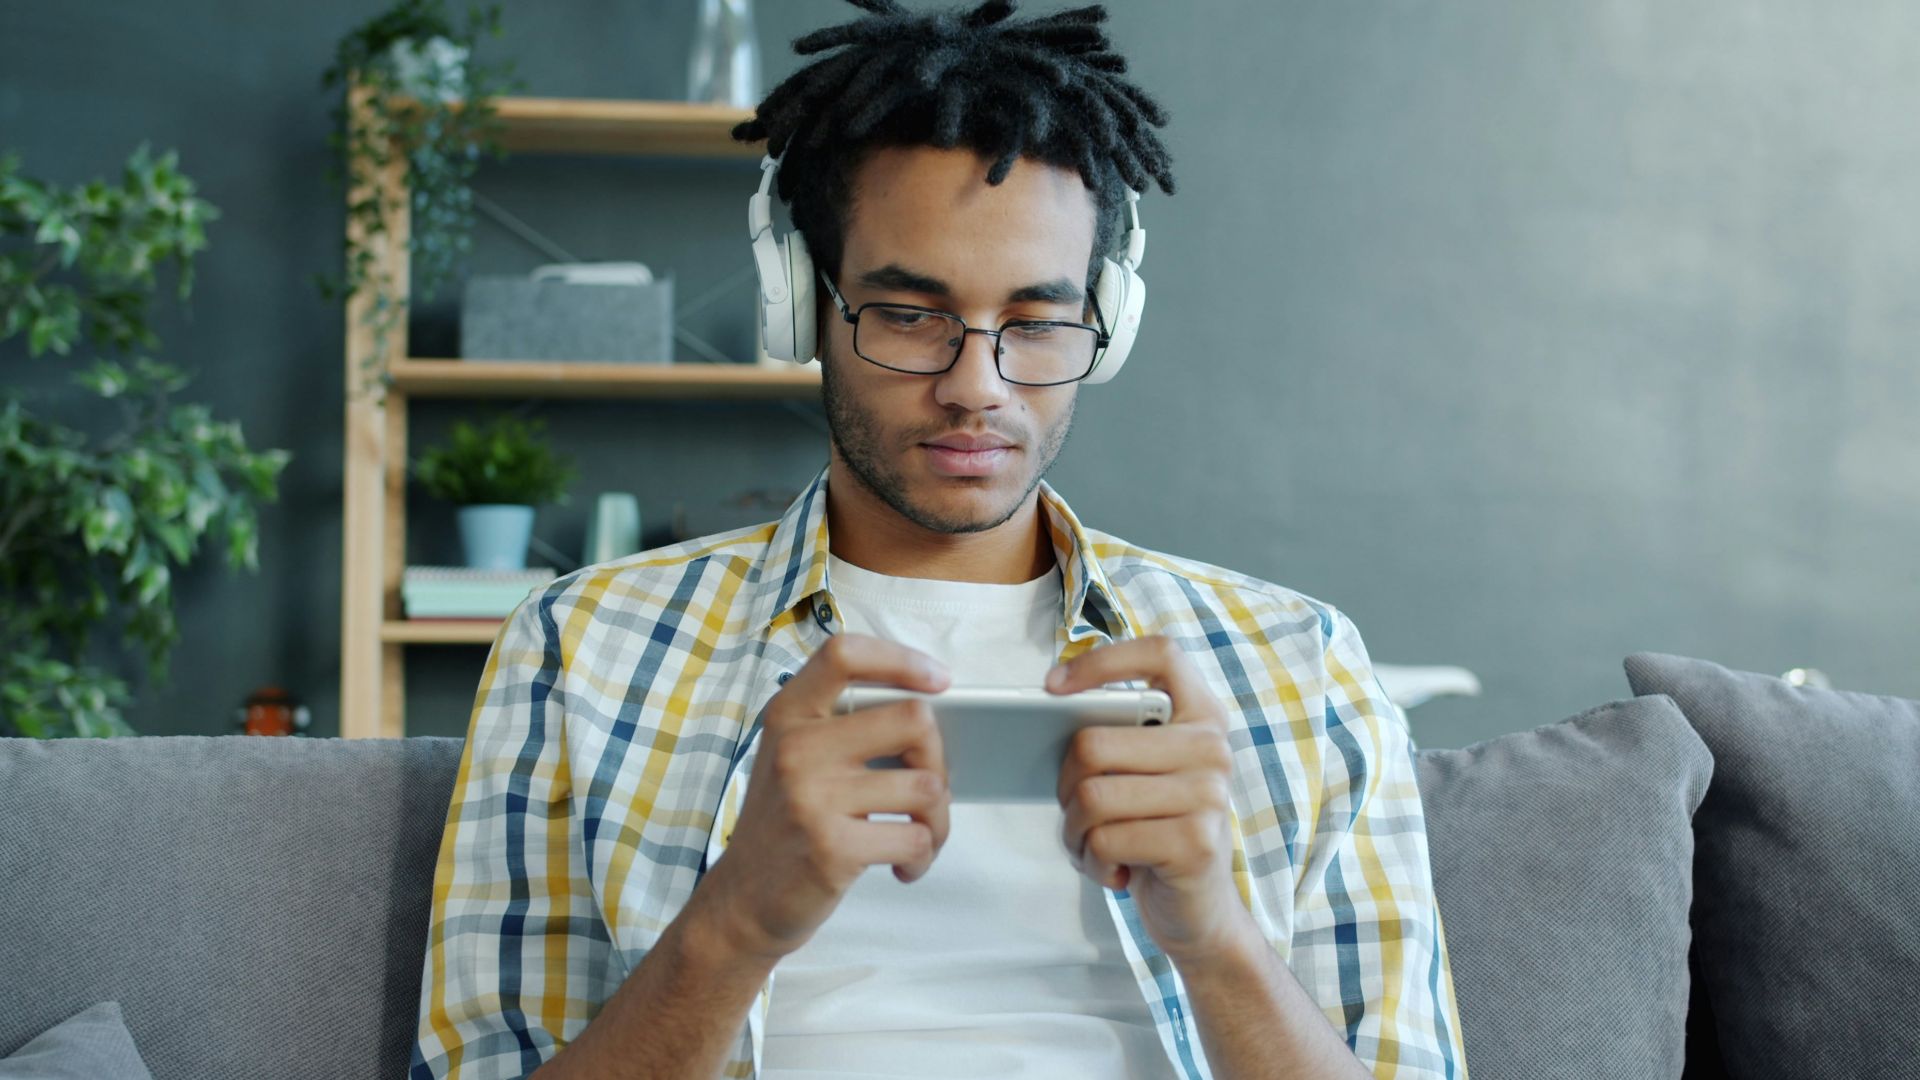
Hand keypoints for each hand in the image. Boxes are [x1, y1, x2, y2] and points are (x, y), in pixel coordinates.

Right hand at [697, 633, 952, 964]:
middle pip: (913, 720)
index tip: (938, 680)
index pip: (844, 654)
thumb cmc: (784, 824)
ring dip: (938, 820)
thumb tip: (929, 715)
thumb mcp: (793, 758)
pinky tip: (904, 865)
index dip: (901, 659)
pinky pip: (915, 837)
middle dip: (939, 758)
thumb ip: (843, 727)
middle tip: (926, 790)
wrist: (742, 900)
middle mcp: (797, 748)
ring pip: (926, 786)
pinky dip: (923, 855)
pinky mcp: (831, 847)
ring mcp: (812, 798)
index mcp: (789, 715)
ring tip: (920, 836)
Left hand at [1049, 636, 1255, 963]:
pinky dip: (1092, 861)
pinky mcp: (1196, 842)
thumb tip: (1051, 706)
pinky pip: (1106, 838)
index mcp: (1201, 716)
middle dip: (1064, 786)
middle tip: (1078, 813)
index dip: (1103, 660)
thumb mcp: (1143, 775)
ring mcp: (1209, 794)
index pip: (1161, 654)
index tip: (1053, 686)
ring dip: (1074, 832)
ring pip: (1092, 795)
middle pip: (1093, 742)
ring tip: (1092, 845)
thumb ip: (1118, 738)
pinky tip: (1113, 870)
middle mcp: (1212, 747)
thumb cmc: (1156, 832)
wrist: (1200, 913)